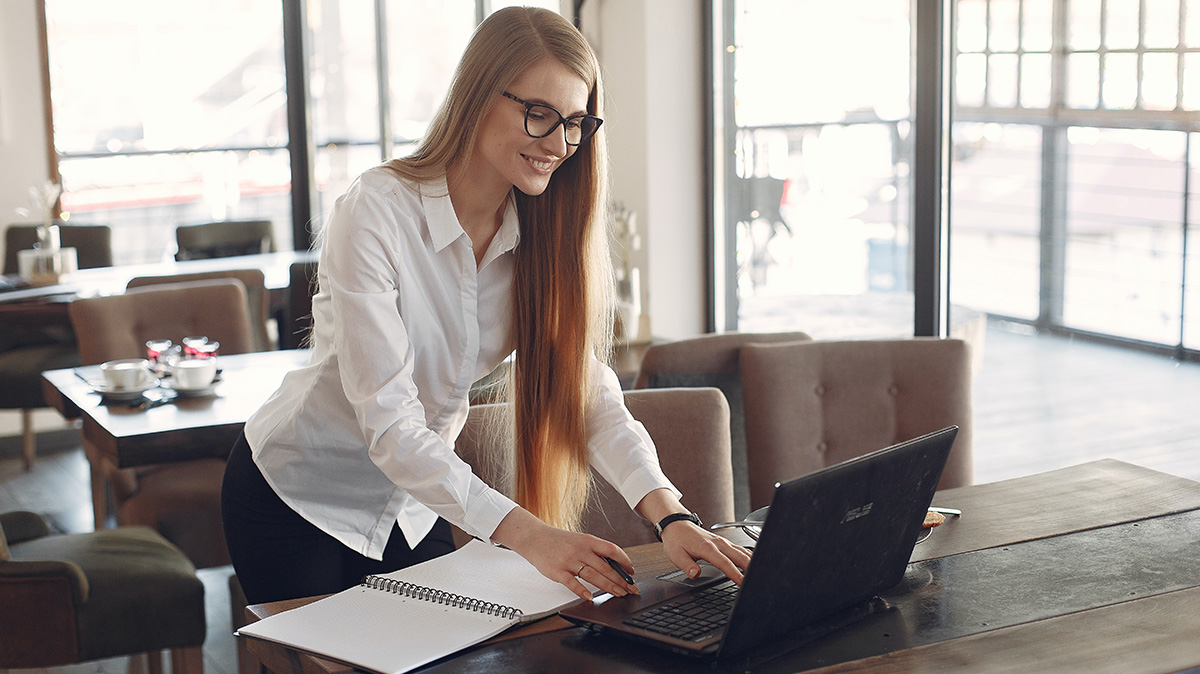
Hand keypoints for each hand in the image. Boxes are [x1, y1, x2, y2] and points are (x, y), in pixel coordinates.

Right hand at [491, 507, 639, 600]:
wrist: (534, 538)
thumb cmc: (559, 541)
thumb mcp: (579, 540)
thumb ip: (594, 551)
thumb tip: (614, 566)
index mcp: (588, 540)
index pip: (612, 550)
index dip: (625, 561)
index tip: (632, 572)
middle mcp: (580, 549)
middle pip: (606, 567)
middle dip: (621, 580)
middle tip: (630, 589)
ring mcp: (569, 561)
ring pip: (593, 576)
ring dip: (608, 586)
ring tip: (619, 594)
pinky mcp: (557, 571)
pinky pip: (572, 583)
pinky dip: (582, 591)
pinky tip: (591, 597)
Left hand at [659, 520, 751, 584]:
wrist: (677, 525)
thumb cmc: (677, 540)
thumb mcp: (676, 555)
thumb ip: (687, 566)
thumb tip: (695, 574)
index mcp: (707, 547)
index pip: (725, 563)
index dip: (735, 574)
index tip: (743, 583)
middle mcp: (718, 543)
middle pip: (740, 556)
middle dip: (750, 569)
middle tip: (756, 582)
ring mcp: (723, 542)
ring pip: (743, 552)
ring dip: (752, 563)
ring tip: (759, 575)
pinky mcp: (725, 542)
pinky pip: (741, 549)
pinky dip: (749, 557)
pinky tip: (754, 564)